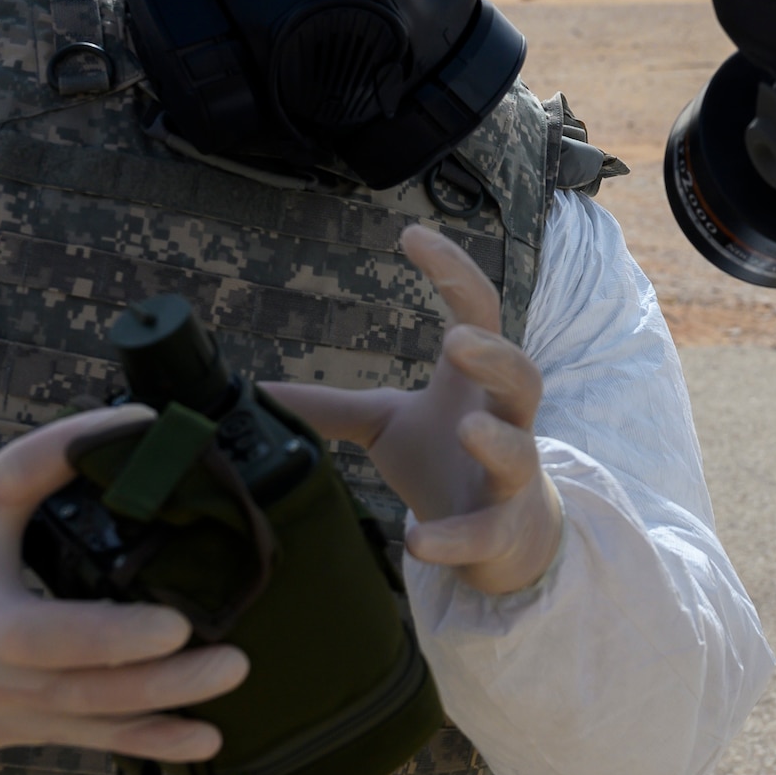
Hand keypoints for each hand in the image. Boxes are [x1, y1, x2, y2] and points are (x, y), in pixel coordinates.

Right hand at [0, 406, 248, 756]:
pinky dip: (151, 744)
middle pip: (88, 691)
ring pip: (98, 722)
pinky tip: (204, 740)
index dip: (112, 636)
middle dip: (164, 681)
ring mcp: (18, 714)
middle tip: (232, 660)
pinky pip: (95, 743)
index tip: (174, 623)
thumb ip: (46, 459)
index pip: (48, 636)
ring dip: (171, 708)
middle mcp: (0, 680)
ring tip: (232, 678)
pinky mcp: (31, 731)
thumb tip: (135, 424)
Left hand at [266, 225, 563, 595]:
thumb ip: (332, 406)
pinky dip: (453, 538)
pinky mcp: (501, 533)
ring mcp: (509, 479)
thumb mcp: (387, 425)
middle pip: (522, 377)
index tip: (409, 233)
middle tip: (456, 343)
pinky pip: (485, 533)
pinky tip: (416, 540)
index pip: (478, 312)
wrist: (504, 541)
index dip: (452, 271)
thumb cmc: (446, 463)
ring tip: (466, 429)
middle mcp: (503, 421)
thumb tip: (253, 390)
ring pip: (520, 451)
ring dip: (496, 439)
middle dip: (495, 358)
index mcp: (473, 384)